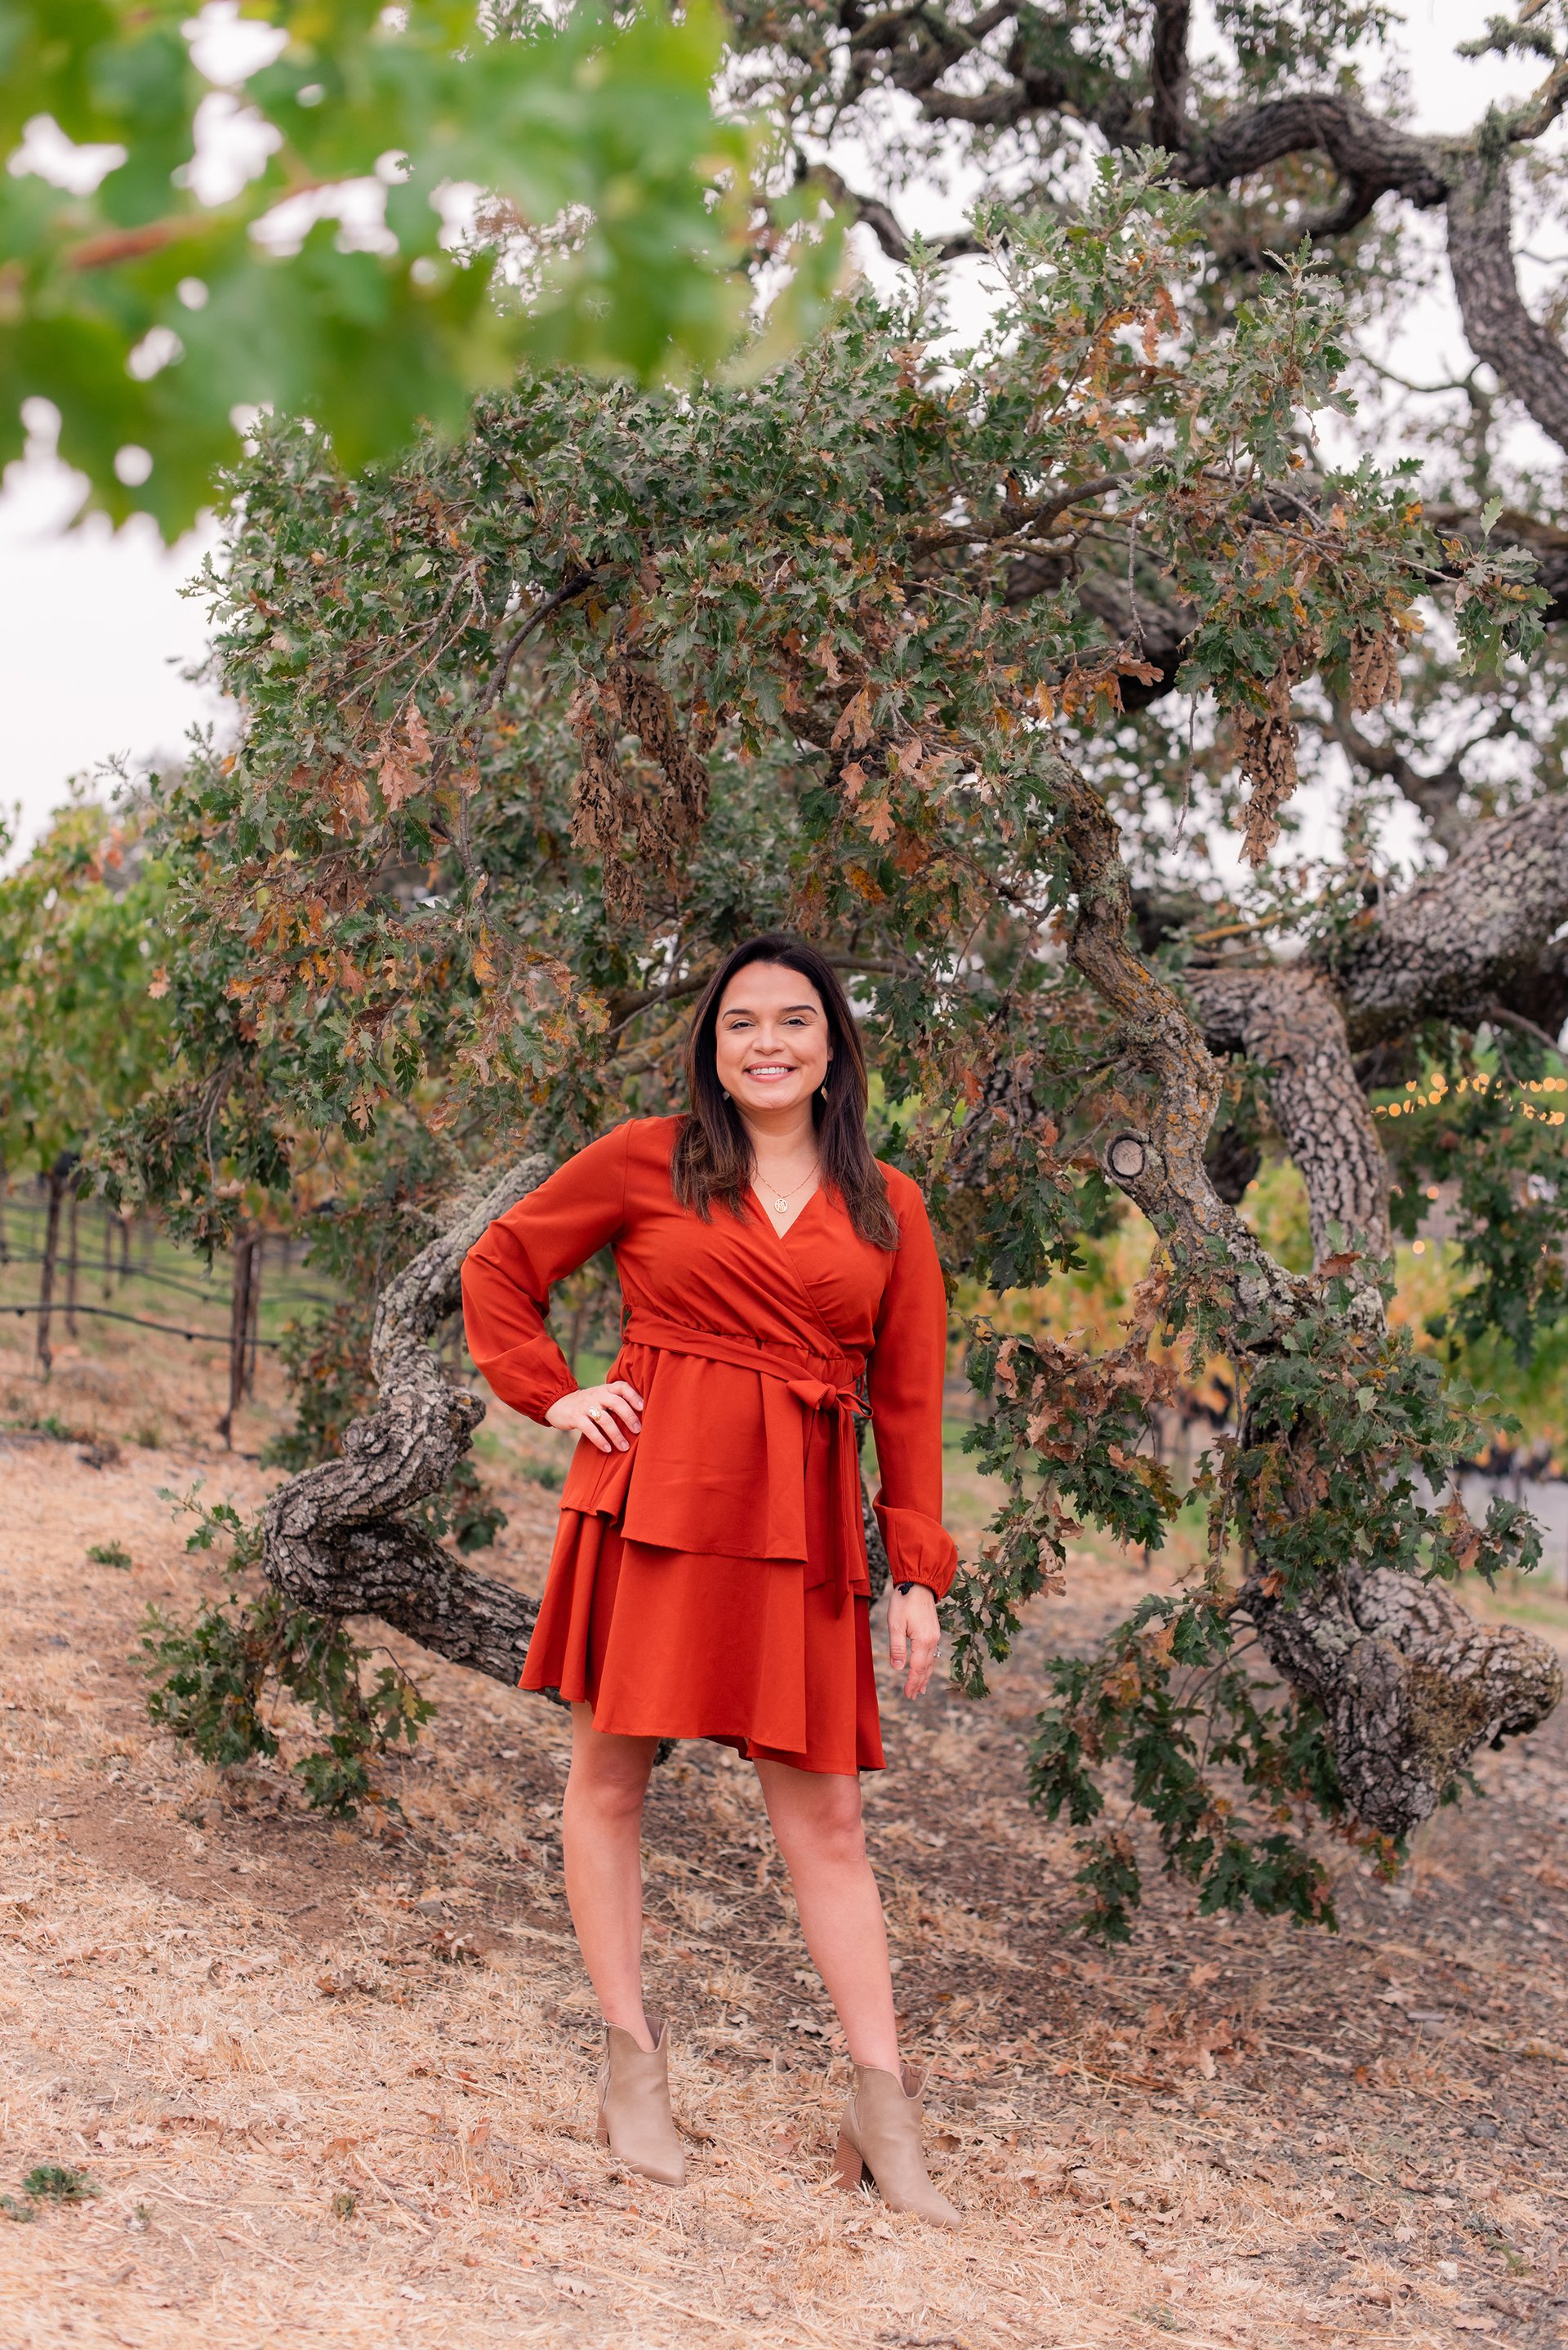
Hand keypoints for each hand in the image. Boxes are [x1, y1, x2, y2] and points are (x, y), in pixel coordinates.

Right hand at [546, 1380, 643, 1453]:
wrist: (559, 1404)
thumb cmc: (588, 1403)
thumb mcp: (601, 1397)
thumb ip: (616, 1402)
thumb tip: (641, 1418)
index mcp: (606, 1389)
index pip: (622, 1387)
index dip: (634, 1396)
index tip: (643, 1408)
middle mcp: (597, 1395)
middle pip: (617, 1403)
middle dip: (629, 1417)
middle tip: (638, 1430)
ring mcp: (586, 1406)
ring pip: (605, 1419)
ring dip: (616, 1434)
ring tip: (624, 1447)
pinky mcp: (576, 1417)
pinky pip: (590, 1429)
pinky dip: (600, 1440)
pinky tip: (608, 1449)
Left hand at [888, 1583, 940, 1698]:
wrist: (918, 1584)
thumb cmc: (904, 1602)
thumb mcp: (895, 1624)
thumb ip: (897, 1647)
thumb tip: (898, 1668)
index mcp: (923, 1640)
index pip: (918, 1668)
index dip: (912, 1682)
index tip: (908, 1695)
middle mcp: (932, 1641)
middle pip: (926, 1668)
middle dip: (919, 1683)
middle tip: (912, 1697)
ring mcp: (935, 1636)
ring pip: (931, 1662)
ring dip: (925, 1677)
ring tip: (921, 1690)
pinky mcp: (933, 1632)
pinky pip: (932, 1654)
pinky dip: (928, 1666)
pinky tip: (926, 1669)